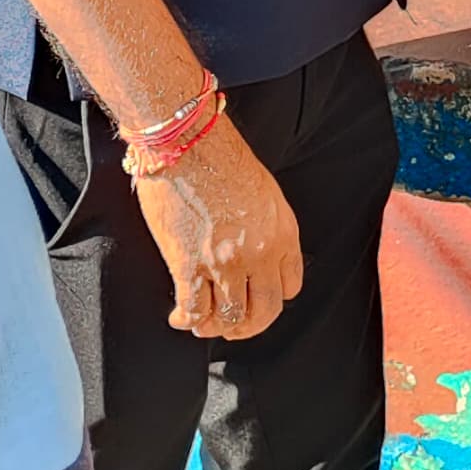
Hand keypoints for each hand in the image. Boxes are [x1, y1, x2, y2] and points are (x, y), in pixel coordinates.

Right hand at [133, 115, 305, 339]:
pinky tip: (181, 316)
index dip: (271, 297)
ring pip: (229, 318)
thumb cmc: (220, 156)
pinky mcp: (189, 265)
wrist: (187, 142)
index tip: (255, 296)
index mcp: (283, 233)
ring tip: (204, 323)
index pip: (289, 286)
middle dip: (249, 326)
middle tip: (234, 326)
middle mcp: (259, 253)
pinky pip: (195, 309)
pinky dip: (188, 319)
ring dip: (216, 327)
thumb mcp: (264, 192)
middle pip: (264, 312)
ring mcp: (224, 263)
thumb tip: (251, 252)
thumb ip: (265, 227)